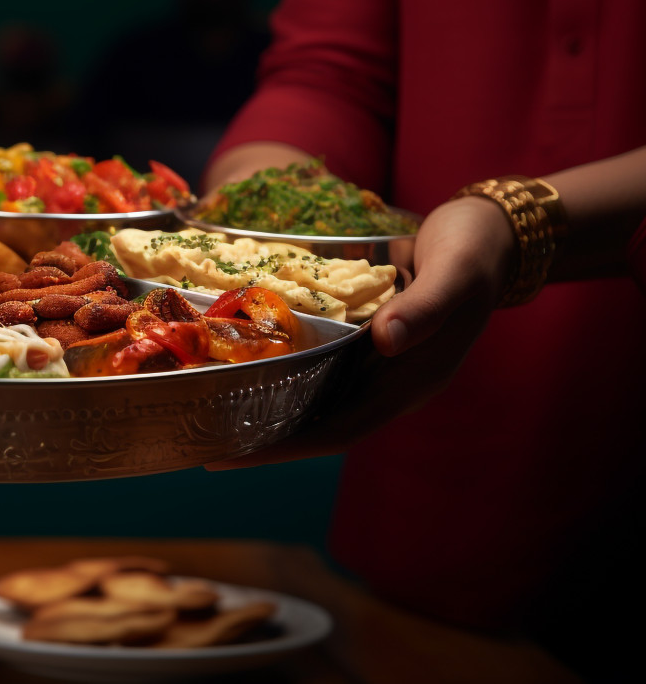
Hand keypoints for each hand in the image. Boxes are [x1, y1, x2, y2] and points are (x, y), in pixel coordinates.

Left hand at [205, 196, 514, 469]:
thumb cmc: (475, 253)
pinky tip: (242, 352)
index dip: (284, 447)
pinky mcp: (363, 336)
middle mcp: (387, 381)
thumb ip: (426, 308)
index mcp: (411, 384)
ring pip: (311, 392)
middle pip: (316, 420)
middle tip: (201, 436)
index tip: (231, 456)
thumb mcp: (455, 274)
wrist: (489, 231)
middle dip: (262, 433)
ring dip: (265, 400)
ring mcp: (374, 361)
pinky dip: (280, 360)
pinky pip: (315, 357)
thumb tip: (385, 341)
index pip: (337, 431)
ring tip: (208, 402)